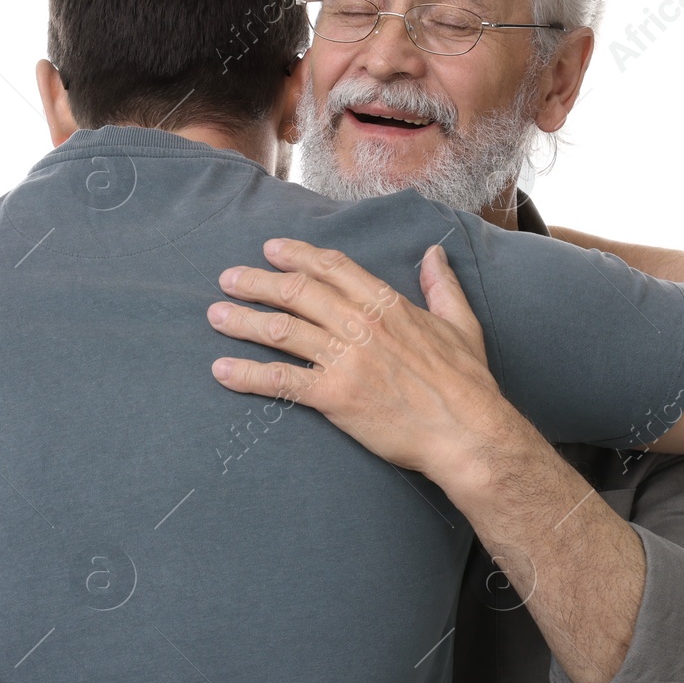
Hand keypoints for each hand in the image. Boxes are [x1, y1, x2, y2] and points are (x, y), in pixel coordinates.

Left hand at [207, 237, 525, 487]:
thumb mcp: (461, 324)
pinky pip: (281, 381)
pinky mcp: (334, 396)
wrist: (467, 432)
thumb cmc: (467, 383)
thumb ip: (442, 286)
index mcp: (387, 305)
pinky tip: (222, 371)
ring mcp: (345, 359)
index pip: (332, 269)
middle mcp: (361, 324)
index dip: (298, 255)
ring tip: (216, 315)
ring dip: (243, 321)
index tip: (271, 250)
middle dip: (257, 282)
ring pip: (282, 330)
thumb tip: (433, 254)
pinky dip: (247, 375)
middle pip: (297, 292)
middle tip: (228, 279)